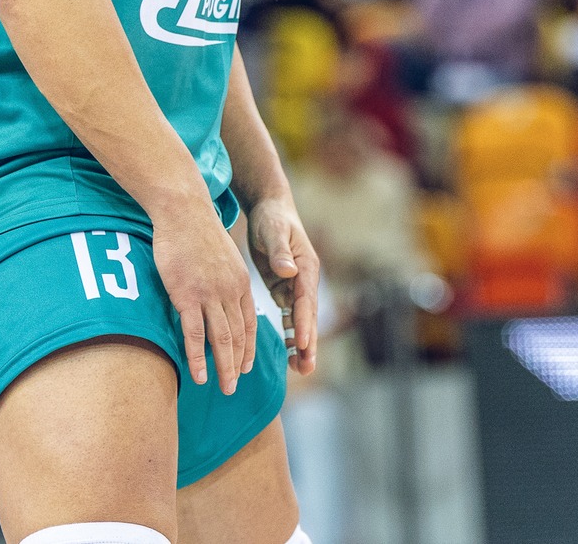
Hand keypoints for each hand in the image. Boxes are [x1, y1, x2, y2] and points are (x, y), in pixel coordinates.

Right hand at [150, 196, 257, 393]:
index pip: (250, 323)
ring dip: (223, 368)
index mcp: (241, 282)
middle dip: (236, 365)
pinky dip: (198, 358)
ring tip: (222, 388)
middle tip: (232, 387)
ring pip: (221, 340)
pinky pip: (195, 334)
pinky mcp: (187, 296)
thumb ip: (227, 279)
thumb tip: (224, 296)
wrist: (184, 210)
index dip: (248, 348)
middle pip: (238, 337)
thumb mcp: (223, 256)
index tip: (244, 366)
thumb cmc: (198, 231)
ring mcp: (209, 295)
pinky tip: (199, 375)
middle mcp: (230, 292)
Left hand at [246, 193, 320, 377]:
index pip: (305, 300)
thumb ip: (280, 251)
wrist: (269, 208)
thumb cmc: (272, 218)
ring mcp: (296, 286)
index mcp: (306, 267)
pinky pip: (289, 316)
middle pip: (308, 317)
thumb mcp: (273, 231)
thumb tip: (288, 270)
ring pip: (300, 321)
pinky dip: (290, 334)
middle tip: (307, 369)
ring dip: (301, 345)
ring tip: (300, 370)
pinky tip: (288, 354)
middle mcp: (305, 280)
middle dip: (308, 343)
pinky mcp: (284, 289)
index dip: (304, 322)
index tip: (301, 343)